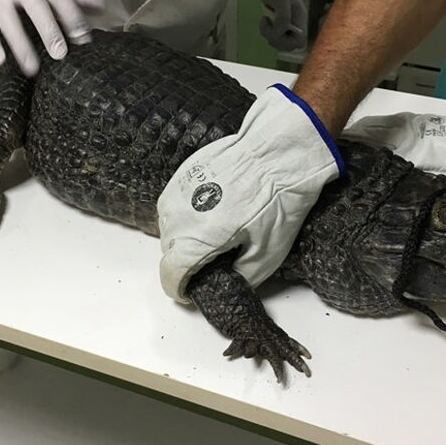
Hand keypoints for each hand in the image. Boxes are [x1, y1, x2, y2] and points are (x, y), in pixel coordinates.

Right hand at [157, 85, 344, 301]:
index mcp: (195, 242)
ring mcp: (176, 192)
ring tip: (214, 229)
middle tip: (214, 258)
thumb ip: (241, 278)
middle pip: (169, 251)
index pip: (170, 275)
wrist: (277, 153)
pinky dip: (187, 211)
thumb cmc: (275, 201)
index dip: (178, 289)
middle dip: (186, 261)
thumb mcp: (268, 254)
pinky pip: (174, 202)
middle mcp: (177, 217)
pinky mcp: (182, 173)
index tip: (188, 291)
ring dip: (183, 235)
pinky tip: (212, 206)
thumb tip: (228, 282)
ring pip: (168, 226)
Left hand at [255, 0, 307, 51]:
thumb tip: (279, 33)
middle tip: (267, 27)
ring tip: (264, 21)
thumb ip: (283, 18)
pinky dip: (266, 31)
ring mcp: (286, 24)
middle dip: (275, 39)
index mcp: (300, 19)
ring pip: (280, 41)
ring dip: (269, 35)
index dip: (286, 42)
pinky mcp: (278, 22)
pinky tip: (264, 20)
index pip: (299, 41)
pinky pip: (274, 35)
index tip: (276, 32)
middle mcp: (295, 24)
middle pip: (289, 45)